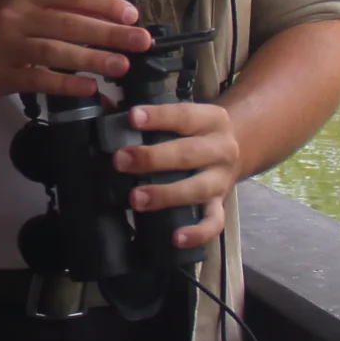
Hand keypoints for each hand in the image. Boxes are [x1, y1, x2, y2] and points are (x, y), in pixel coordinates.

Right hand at [0, 0, 152, 99]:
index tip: (132, 15)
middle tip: (141, 43)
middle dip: (110, 33)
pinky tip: (90, 88)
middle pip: (70, 23)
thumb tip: (107, 20)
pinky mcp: (1, 75)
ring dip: (94, 59)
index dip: (105, 3)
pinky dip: (68, 84)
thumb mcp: (18, 6)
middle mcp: (15, 15)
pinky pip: (41, 80)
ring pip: (58, 51)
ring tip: (122, 66)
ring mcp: (7, 46)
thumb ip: (55, 10)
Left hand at [115, 98, 241, 249]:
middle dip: (152, 158)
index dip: (158, 117)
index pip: (184, 116)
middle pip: (188, 154)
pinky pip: (213, 223)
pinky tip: (175, 238)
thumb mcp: (183, 116)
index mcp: (213, 120)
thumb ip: (147, 113)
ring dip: (166, 194)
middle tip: (120, 161)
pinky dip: (197, 233)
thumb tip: (103, 103)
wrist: (236, 150)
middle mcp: (222, 149)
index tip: (132, 118)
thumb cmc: (195, 132)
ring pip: (198, 189)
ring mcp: (223, 180)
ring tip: (136, 198)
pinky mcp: (221, 205)